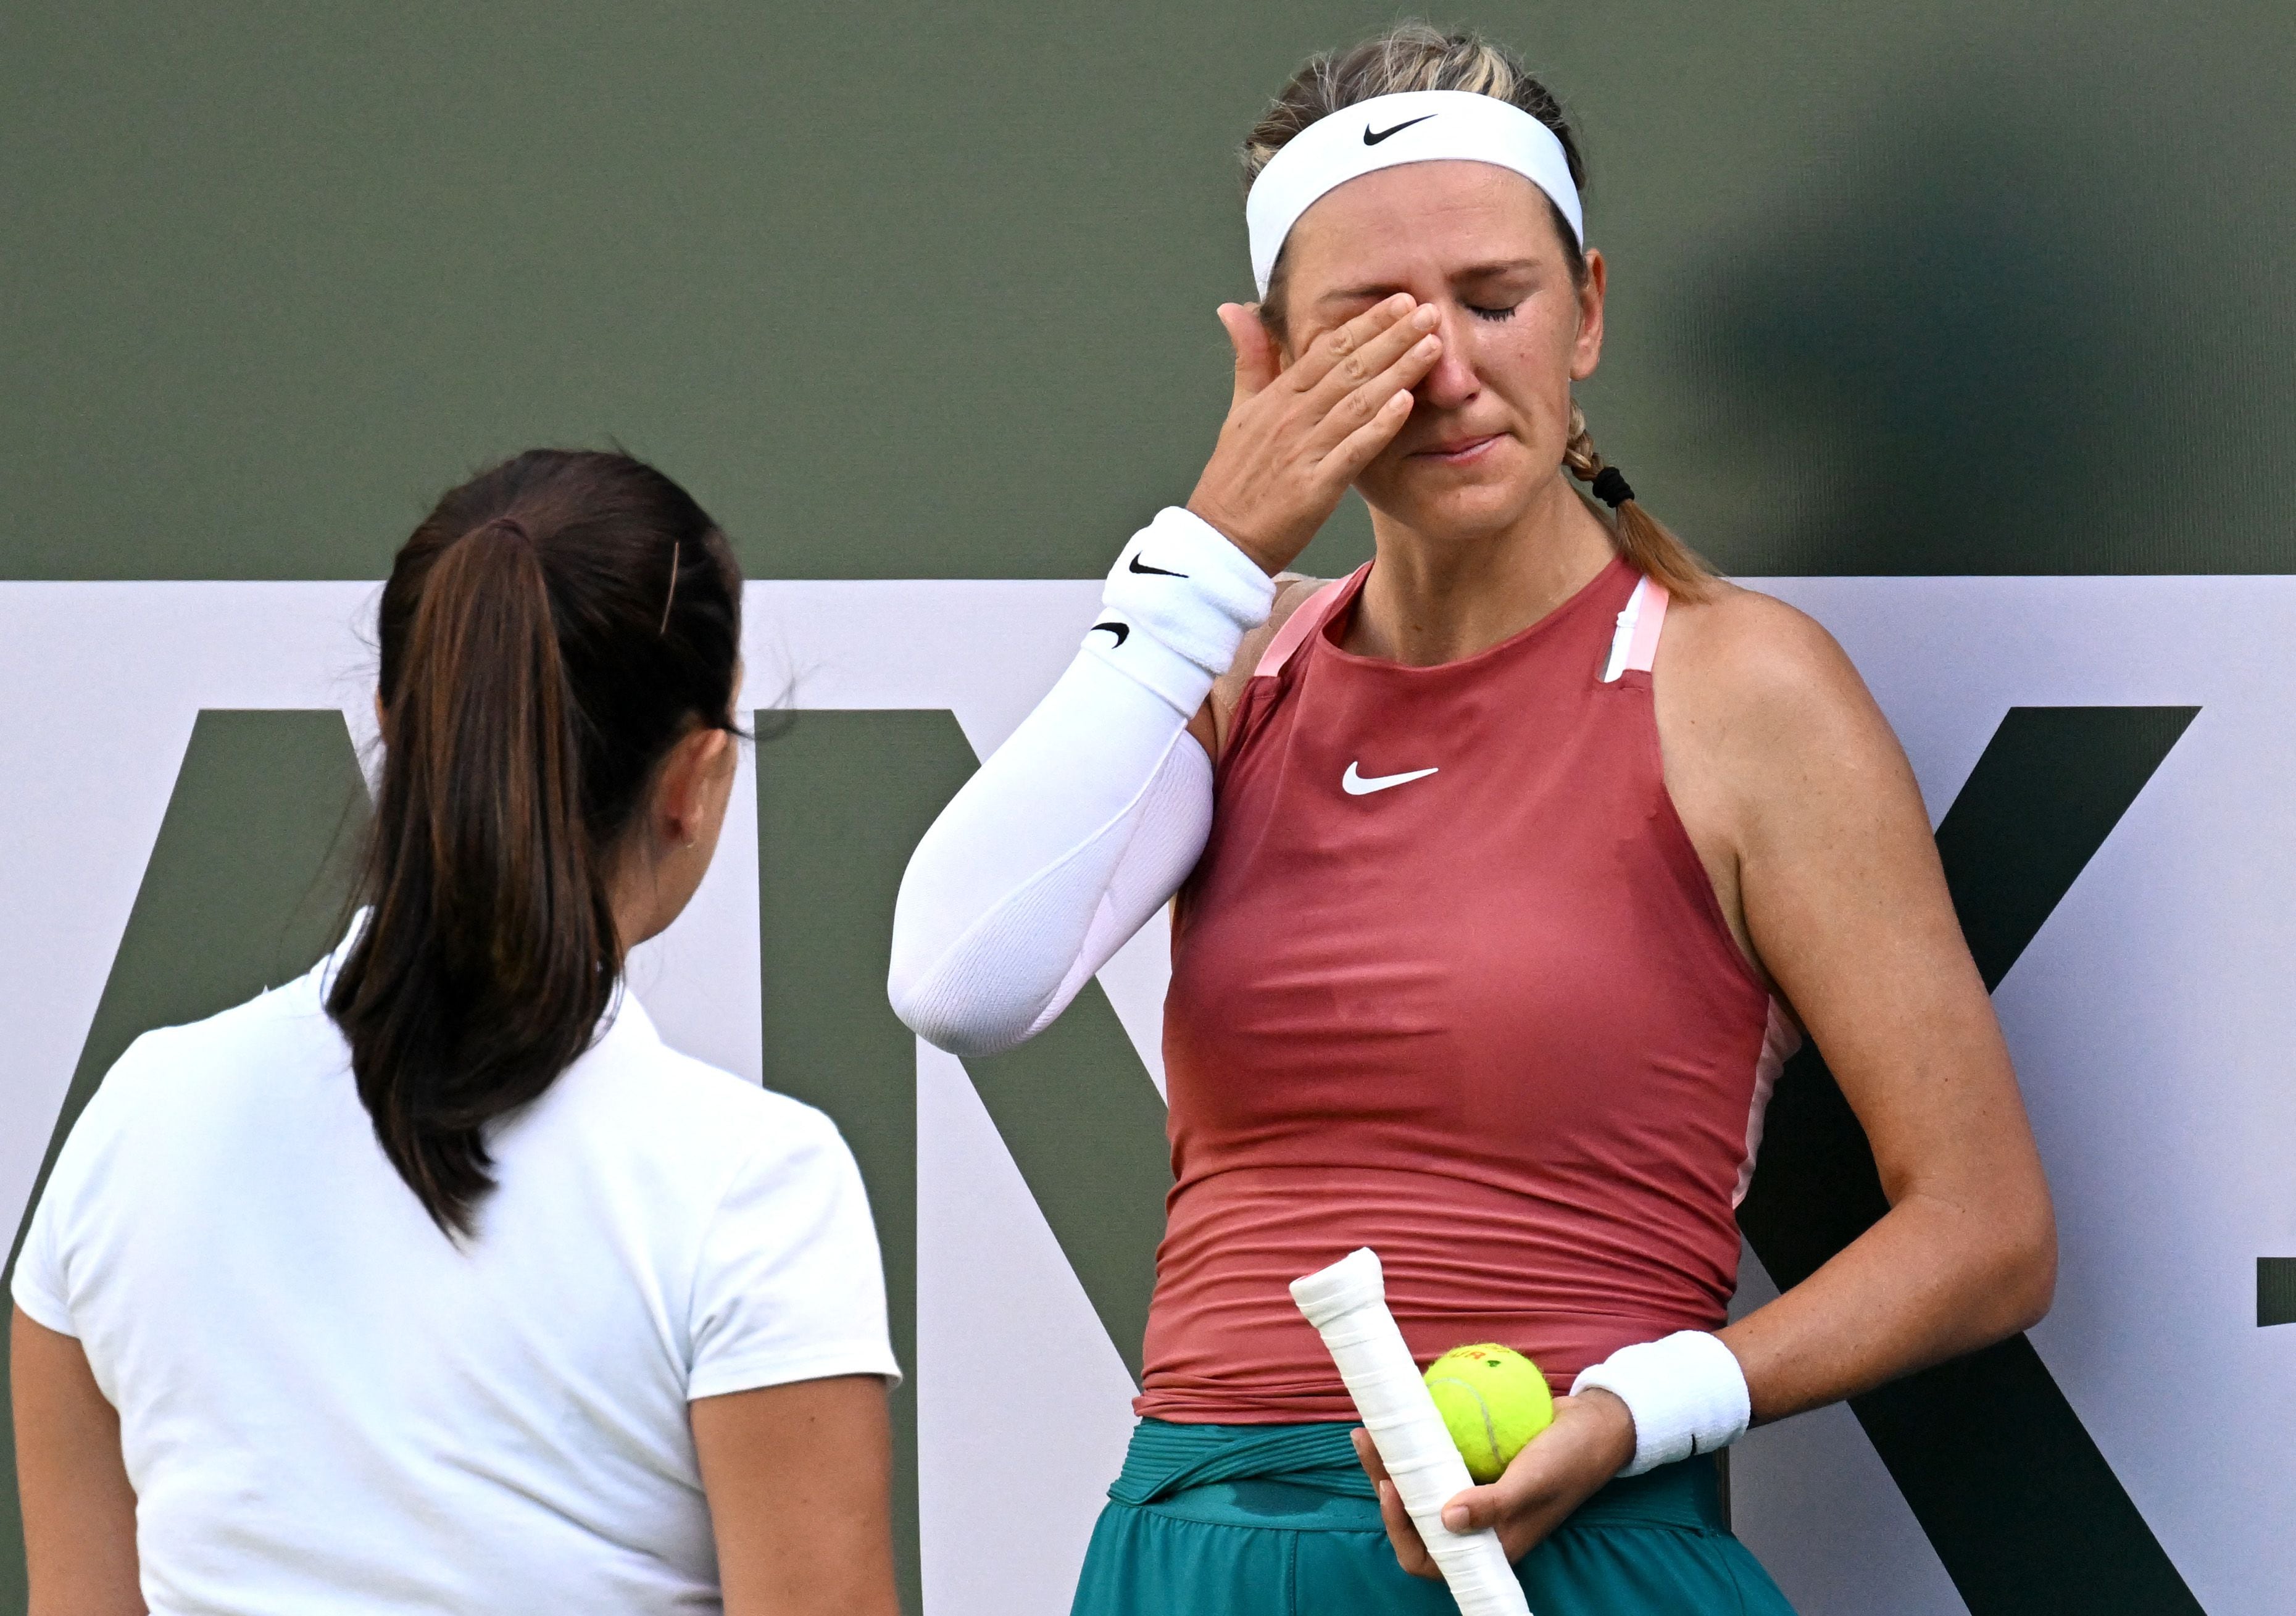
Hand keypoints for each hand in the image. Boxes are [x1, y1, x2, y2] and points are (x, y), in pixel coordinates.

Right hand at [1186, 294, 1441, 574]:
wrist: (1221, 540)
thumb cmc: (1234, 479)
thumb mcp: (1239, 411)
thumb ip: (1250, 359)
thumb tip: (1236, 307)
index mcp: (1276, 397)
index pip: (1326, 350)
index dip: (1365, 323)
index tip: (1399, 301)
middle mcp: (1291, 418)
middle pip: (1348, 368)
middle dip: (1391, 337)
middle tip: (1429, 310)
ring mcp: (1303, 451)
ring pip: (1356, 402)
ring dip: (1396, 372)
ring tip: (1431, 347)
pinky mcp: (1314, 487)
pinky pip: (1352, 451)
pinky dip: (1378, 426)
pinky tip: (1406, 403)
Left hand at [1351, 1390, 1636, 1578]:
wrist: (1597, 1425)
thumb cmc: (1571, 1460)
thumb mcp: (1534, 1484)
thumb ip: (1493, 1506)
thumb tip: (1445, 1520)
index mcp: (1489, 1545)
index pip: (1430, 1557)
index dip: (1401, 1531)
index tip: (1390, 1487)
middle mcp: (1475, 1524)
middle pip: (1415, 1515)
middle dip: (1385, 1483)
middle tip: (1368, 1440)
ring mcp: (1473, 1491)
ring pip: (1420, 1484)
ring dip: (1394, 1459)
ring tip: (1372, 1427)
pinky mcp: (1474, 1463)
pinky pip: (1436, 1456)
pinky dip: (1418, 1440)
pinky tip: (1404, 1414)